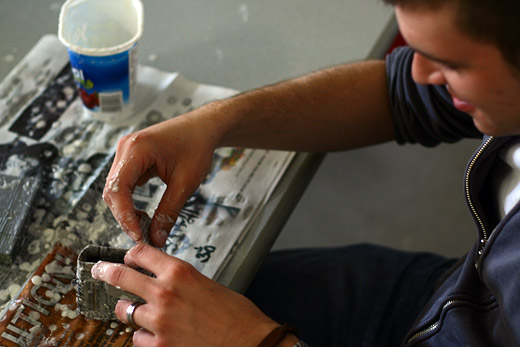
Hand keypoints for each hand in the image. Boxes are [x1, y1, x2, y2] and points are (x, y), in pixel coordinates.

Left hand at [91, 244, 279, 346]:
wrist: (249, 343)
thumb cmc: (236, 315)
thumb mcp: (208, 285)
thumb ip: (182, 281)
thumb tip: (165, 280)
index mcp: (180, 272)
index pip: (142, 253)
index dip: (132, 254)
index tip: (127, 256)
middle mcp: (165, 294)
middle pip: (122, 276)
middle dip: (106, 272)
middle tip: (100, 270)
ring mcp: (159, 321)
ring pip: (126, 312)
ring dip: (131, 311)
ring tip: (139, 312)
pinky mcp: (159, 346)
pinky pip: (137, 338)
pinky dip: (144, 336)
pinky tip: (157, 335)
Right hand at [103, 109, 218, 246]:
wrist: (204, 127)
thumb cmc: (197, 145)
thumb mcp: (185, 183)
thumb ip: (169, 212)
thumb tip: (157, 238)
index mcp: (136, 149)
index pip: (118, 189)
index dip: (125, 216)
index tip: (138, 235)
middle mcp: (125, 148)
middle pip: (113, 190)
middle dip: (125, 216)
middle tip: (143, 236)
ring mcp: (127, 152)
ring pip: (116, 189)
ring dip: (127, 210)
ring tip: (145, 227)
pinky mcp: (132, 158)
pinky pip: (125, 184)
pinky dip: (131, 201)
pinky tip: (144, 214)